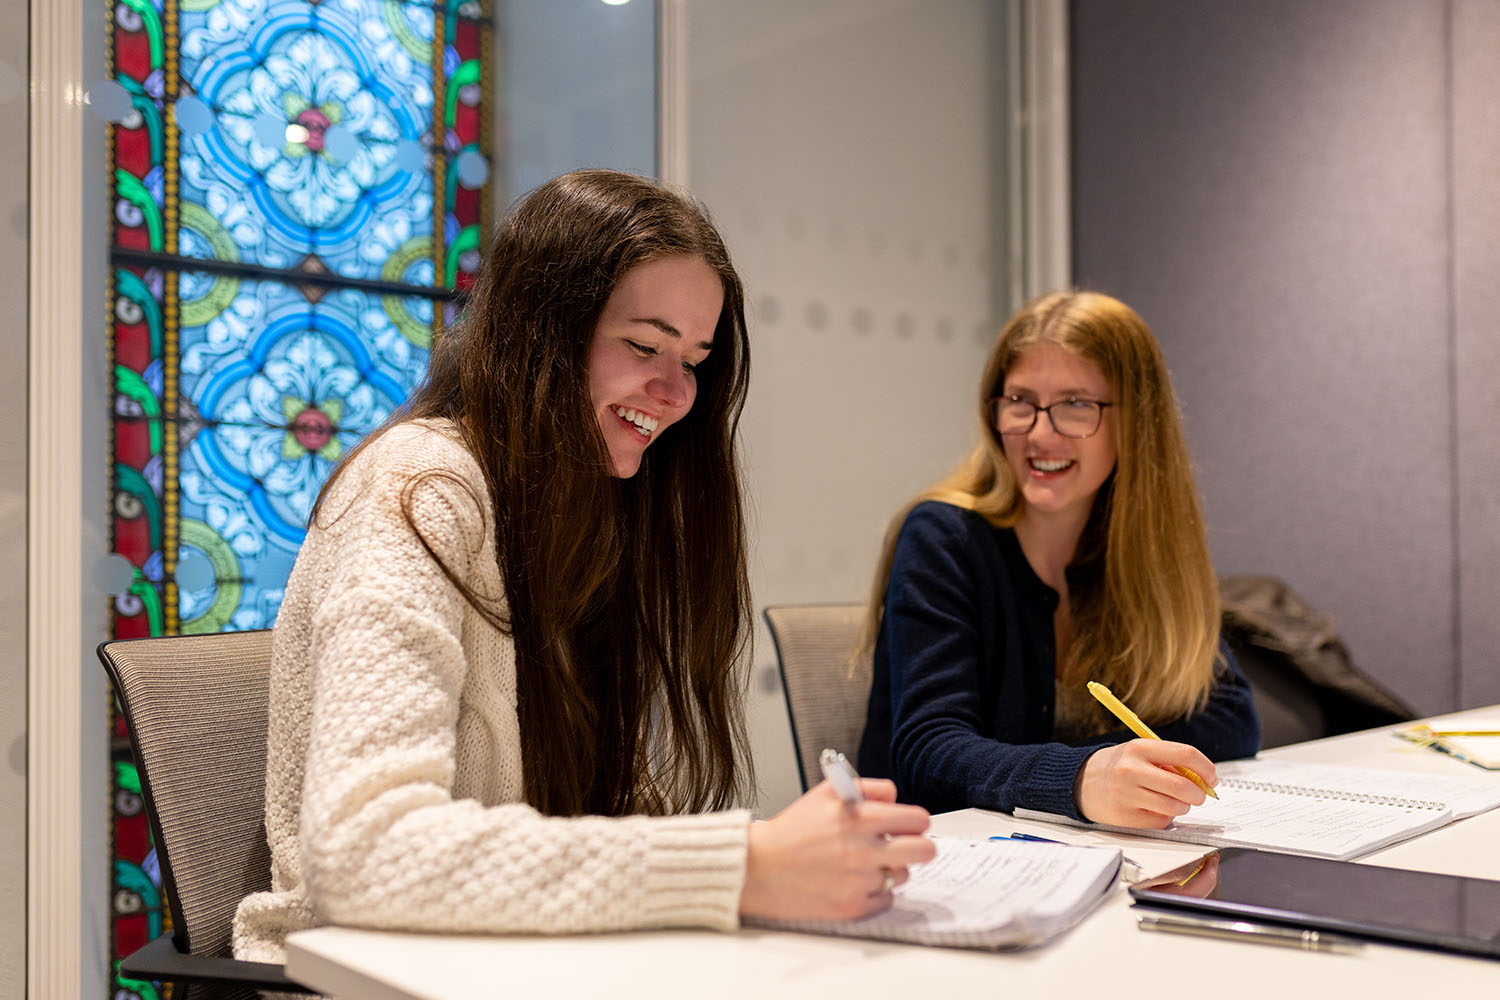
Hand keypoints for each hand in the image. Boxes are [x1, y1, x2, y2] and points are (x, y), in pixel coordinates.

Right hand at [739, 778, 935, 921]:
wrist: (758, 868)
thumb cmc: (790, 831)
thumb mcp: (825, 793)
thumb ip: (866, 787)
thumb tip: (894, 797)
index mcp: (860, 817)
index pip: (918, 819)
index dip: (916, 822)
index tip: (910, 826)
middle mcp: (864, 849)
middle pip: (925, 851)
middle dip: (920, 847)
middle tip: (906, 847)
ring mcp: (860, 880)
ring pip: (903, 875)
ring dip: (890, 869)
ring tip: (864, 863)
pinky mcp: (853, 906)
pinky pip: (885, 899)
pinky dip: (874, 892)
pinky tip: (852, 881)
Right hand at [1075, 739, 1217, 828]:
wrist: (1080, 782)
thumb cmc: (1118, 766)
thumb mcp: (1140, 753)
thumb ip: (1169, 762)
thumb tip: (1203, 779)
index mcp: (1139, 748)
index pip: (1186, 754)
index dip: (1206, 768)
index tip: (1211, 778)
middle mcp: (1132, 770)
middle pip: (1183, 786)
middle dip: (1199, 794)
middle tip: (1198, 795)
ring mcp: (1127, 795)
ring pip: (1175, 807)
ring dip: (1182, 807)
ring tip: (1171, 801)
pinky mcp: (1125, 817)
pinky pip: (1160, 821)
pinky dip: (1165, 817)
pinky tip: (1153, 809)